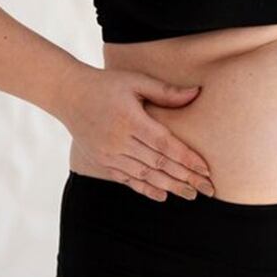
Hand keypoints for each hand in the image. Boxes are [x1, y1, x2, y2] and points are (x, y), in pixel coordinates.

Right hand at [56, 67, 215, 202]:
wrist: (69, 95)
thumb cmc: (106, 84)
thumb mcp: (135, 81)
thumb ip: (165, 91)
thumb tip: (197, 93)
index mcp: (130, 120)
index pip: (165, 144)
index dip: (187, 158)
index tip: (206, 169)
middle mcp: (119, 140)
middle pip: (158, 164)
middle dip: (185, 178)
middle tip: (207, 189)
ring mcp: (109, 154)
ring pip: (145, 175)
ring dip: (170, 186)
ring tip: (191, 194)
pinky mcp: (102, 161)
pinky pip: (127, 179)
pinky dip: (145, 188)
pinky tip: (163, 195)